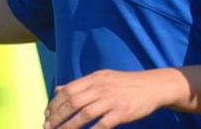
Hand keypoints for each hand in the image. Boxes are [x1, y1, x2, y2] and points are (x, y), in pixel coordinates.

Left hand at [44, 68, 179, 128]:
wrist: (153, 86)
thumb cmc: (126, 84)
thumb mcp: (103, 77)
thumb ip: (81, 84)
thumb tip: (58, 89)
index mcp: (95, 78)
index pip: (68, 90)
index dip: (54, 104)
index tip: (46, 114)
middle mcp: (101, 87)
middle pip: (72, 102)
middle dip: (57, 116)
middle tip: (47, 126)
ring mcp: (112, 100)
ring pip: (84, 114)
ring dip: (68, 126)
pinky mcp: (122, 112)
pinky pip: (102, 125)